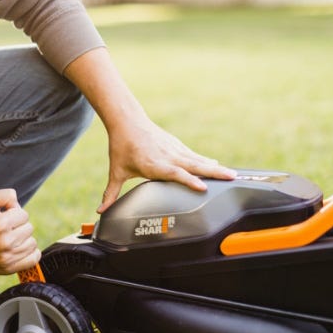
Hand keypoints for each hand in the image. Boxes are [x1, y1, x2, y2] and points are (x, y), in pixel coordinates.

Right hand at [0, 189, 39, 273]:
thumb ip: (6, 195)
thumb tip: (18, 205)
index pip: (24, 214)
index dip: (14, 213)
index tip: (3, 217)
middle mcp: (5, 242)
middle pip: (29, 228)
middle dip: (19, 226)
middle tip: (5, 229)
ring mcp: (7, 257)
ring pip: (32, 243)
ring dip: (23, 239)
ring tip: (10, 239)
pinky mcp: (9, 268)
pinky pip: (33, 259)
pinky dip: (29, 253)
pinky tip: (18, 248)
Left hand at [62, 47, 235, 212]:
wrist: (127, 121)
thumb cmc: (121, 147)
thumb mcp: (116, 171)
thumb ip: (110, 193)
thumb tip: (100, 211)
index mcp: (153, 164)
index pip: (174, 173)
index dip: (189, 180)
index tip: (203, 187)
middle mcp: (167, 156)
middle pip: (193, 166)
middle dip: (213, 173)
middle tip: (232, 178)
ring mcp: (173, 149)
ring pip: (197, 160)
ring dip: (214, 168)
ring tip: (232, 175)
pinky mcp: (176, 146)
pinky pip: (193, 155)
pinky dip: (205, 161)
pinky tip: (215, 166)